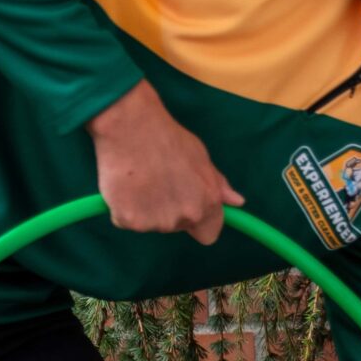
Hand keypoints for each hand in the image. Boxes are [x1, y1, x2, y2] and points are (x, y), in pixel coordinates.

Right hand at [87, 80, 244, 244]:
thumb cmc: (168, 138)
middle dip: (167, 209)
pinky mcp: (129, 220)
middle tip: (156, 180)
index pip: (208, 234)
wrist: (132, 127)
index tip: (185, 204)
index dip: (198, 221)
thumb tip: (237, 202)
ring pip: (149, 224)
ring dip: (144, 209)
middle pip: (175, 226)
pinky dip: (123, 207)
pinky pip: (125, 220)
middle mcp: (185, 217)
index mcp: (207, 203)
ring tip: (139, 179)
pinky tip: (124, 185)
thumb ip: (217, 184)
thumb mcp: (201, 157)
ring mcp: (156, 222)